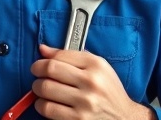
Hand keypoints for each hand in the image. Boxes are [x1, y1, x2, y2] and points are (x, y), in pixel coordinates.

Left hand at [30, 44, 154, 119]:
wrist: (124, 117)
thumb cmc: (108, 91)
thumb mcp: (97, 67)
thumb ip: (71, 56)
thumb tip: (43, 49)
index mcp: (96, 65)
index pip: (60, 56)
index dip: (43, 59)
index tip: (39, 64)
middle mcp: (91, 82)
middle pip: (50, 70)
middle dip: (37, 72)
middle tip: (37, 76)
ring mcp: (84, 102)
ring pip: (45, 89)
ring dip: (37, 89)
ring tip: (41, 90)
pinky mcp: (78, 119)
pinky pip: (48, 108)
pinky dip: (41, 105)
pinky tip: (46, 103)